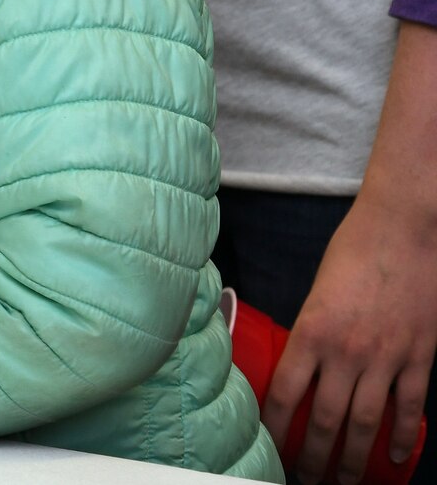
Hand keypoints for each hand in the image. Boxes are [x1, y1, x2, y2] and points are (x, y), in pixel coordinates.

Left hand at [263, 194, 436, 483]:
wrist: (403, 229)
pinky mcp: (420, 356)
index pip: (284, 394)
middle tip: (304, 478)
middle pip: (325, 419)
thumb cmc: (353, 252)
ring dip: (353, 459)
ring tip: (342, 482)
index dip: (274, 428)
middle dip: (313, 456)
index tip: (268, 449)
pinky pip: (409, 407)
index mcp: (311, 332)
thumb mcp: (316, 292)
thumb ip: (310, 332)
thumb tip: (298, 366)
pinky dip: (401, 436)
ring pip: (365, 422)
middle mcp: (347, 351)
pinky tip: (394, 458)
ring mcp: (386, 357)